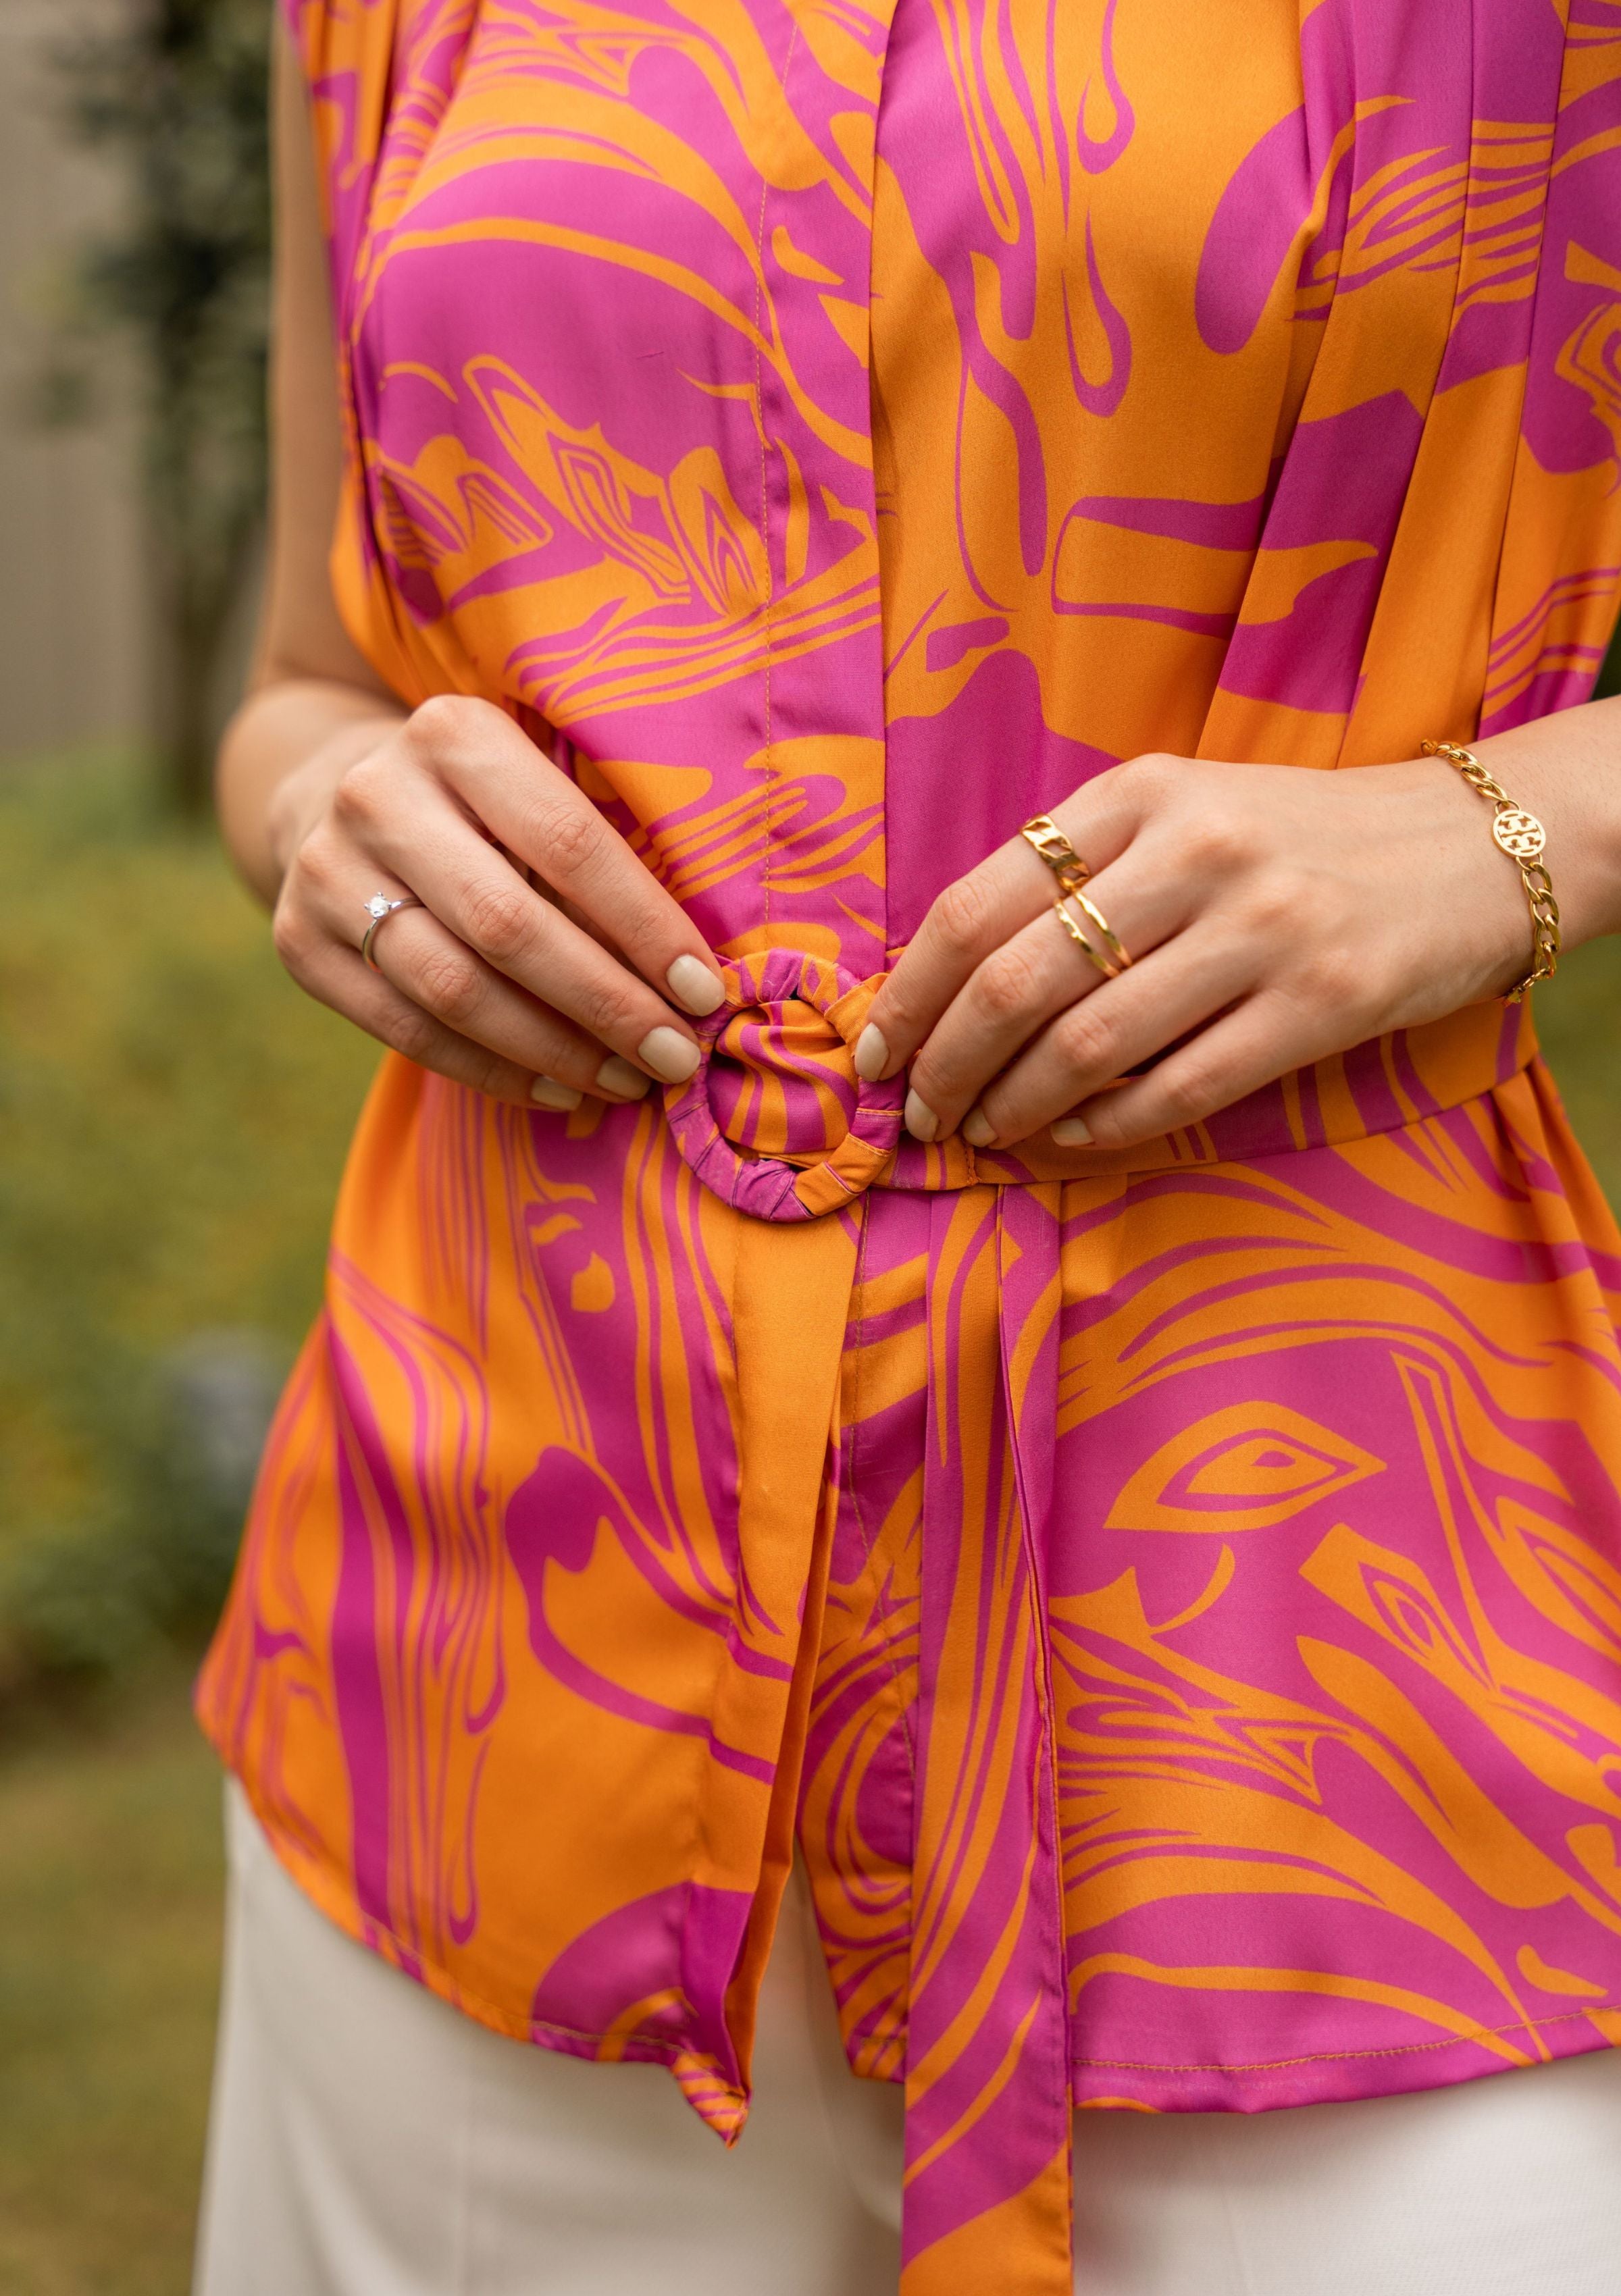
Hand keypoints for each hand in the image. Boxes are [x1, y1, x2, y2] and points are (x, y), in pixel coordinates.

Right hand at [269, 694, 724, 1109]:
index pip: (570, 845)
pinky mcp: (299, 942)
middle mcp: (378, 795)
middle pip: (509, 927)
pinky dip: (494, 1072)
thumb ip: (599, 856)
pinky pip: (409, 1031)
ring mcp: (326, 871)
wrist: (334, 795)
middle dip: (607, 1006)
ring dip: (556, 1051)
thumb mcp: (535, 787)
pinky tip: (559, 1091)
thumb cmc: (485, 803)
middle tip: (675, 1057)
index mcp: (455, 734)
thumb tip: (692, 978)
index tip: (704, 993)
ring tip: (627, 1082)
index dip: (644, 929)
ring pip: (456, 991)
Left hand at [856, 750, 1535, 1153]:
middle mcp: (1193, 853)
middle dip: (948, 1067)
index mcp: (1138, 795)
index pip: (975, 905)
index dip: (907, 994)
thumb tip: (946, 984)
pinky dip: (1106, 1125)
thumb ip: (1075, 873)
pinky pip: (1177, 1088)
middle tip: (925, 1114)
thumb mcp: (1180, 812)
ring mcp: (1259, 930)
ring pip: (1088, 1047)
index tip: (878, 1053)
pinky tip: (1077, 1134)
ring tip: (988, 1131)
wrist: (1469, 847)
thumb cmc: (1291, 841)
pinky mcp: (1318, 1004)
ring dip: (1016, 1106)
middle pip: (1016, 985)